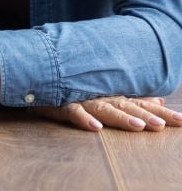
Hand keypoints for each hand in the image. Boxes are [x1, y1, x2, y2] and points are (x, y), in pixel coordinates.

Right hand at [34, 96, 181, 131]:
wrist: (39, 75)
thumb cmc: (73, 88)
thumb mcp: (104, 93)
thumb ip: (131, 98)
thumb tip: (159, 100)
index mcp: (112, 95)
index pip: (140, 103)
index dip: (160, 112)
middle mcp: (100, 95)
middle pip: (126, 106)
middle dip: (145, 115)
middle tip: (163, 125)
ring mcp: (81, 98)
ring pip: (103, 108)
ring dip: (120, 117)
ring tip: (138, 126)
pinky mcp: (61, 102)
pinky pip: (72, 111)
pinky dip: (83, 118)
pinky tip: (95, 128)